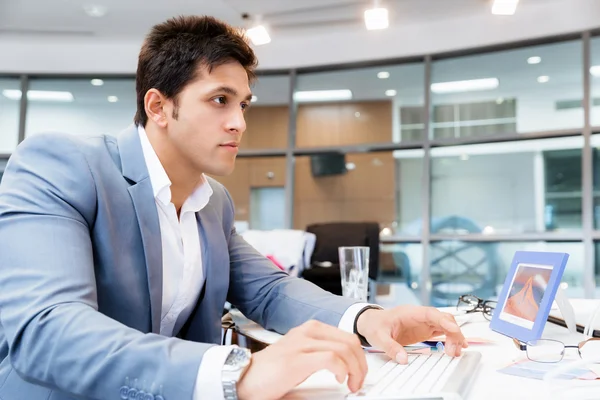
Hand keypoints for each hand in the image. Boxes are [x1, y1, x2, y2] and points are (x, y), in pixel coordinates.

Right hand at [236, 320, 367, 399]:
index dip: (359, 356)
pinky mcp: (297, 359)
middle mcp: (306, 332)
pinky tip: (340, 379)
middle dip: (361, 363)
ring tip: (352, 384)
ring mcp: (301, 344)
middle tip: (360, 380)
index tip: (360, 372)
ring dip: (355, 369)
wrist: (243, 379)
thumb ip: (320, 355)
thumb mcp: (300, 358)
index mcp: (308, 330)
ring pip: (344, 348)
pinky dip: (342, 369)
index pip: (346, 336)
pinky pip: (331, 358)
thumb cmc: (269, 373)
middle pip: (349, 341)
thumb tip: (346, 368)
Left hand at [356, 306, 467, 363]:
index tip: (454, 330)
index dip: (444, 321)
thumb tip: (403, 359)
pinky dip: (451, 338)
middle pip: (443, 319)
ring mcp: (424, 323)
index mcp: (410, 313)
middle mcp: (420, 316)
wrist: (371, 323)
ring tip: (456, 352)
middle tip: (453, 350)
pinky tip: (457, 347)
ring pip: (445, 325)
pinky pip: (442, 332)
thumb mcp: (378, 337)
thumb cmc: (374, 325)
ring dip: (454, 337)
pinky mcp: (425, 330)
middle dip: (452, 333)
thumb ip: (390, 347)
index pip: (431, 313)